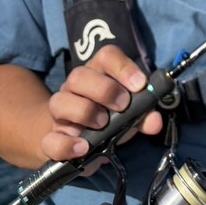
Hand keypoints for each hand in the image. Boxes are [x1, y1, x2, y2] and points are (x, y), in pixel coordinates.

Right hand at [41, 45, 162, 162]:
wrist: (81, 142)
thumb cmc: (112, 118)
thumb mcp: (131, 115)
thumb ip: (144, 116)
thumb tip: (155, 122)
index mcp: (99, 72)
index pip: (106, 56)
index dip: (123, 67)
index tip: (140, 85)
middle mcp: (76, 86)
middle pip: (79, 75)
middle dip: (104, 90)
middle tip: (122, 105)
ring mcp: (61, 111)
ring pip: (60, 101)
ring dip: (85, 111)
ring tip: (103, 124)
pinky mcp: (52, 138)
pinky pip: (50, 139)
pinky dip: (66, 144)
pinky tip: (83, 147)